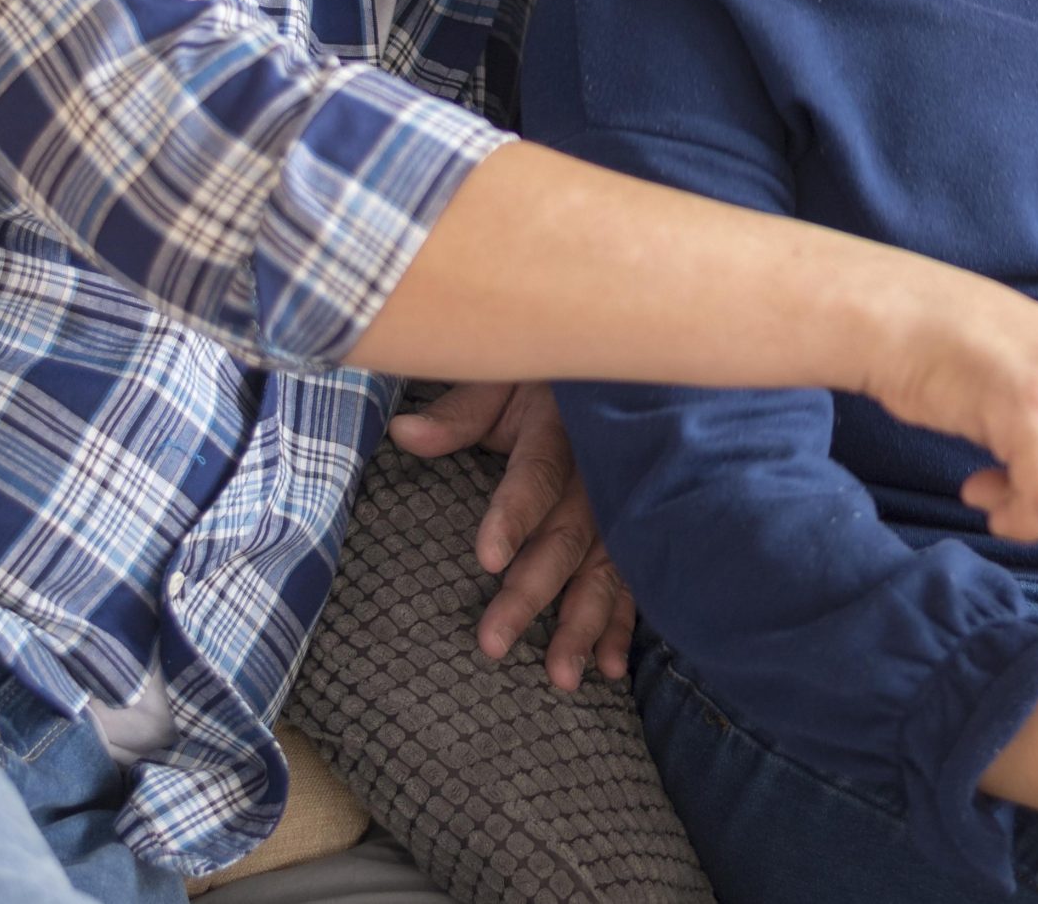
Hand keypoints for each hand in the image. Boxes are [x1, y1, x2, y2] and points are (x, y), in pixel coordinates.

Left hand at [390, 382, 634, 688]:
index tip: (488, 558)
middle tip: (492, 643)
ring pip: (605, 568)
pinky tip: (611, 669)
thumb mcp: (502, 378)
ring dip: (583, 624)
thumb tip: (403, 434)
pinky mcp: (634, 528)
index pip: (536, 476)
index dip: (514, 515)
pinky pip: (633, 578)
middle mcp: (598, 473)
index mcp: (561, 430)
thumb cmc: (542, 379)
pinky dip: (624, 625)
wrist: (618, 362)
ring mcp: (623, 504)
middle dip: (532, 592)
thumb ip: (460, 413)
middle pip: (566, 538)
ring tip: (558, 675)